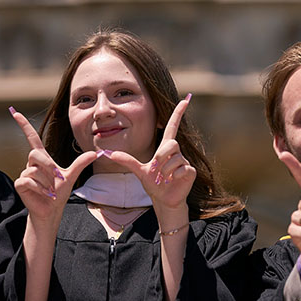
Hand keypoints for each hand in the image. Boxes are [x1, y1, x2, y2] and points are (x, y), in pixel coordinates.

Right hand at [11, 108, 96, 233]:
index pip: (32, 137)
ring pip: (34, 170)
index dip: (24, 125)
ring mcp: (24, 173)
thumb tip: (96, 153)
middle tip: (57, 177)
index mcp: (42, 158)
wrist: (51, 210)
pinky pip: (29, 181)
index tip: (16, 112)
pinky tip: (45, 195)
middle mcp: (31, 163)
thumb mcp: (71, 176)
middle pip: (35, 154)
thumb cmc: (59, 193)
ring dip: (47, 182)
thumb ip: (81, 163)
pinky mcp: (20, 184)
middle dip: (48, 166)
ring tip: (50, 191)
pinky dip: (40, 189)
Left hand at [105, 95, 195, 228]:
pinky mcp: (190, 171)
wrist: (164, 200)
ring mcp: (184, 161)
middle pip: (171, 144)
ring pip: (175, 158)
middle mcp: (176, 152)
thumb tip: (110, 153)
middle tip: (156, 170)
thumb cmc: (153, 185)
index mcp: (165, 149)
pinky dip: (173, 177)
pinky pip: (181, 169)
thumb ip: (127, 161)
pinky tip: (172, 181)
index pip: (172, 126)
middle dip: (161, 157)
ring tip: (163, 179)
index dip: (178, 113)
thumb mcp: (139, 171)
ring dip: (165, 171)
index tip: (185, 99)